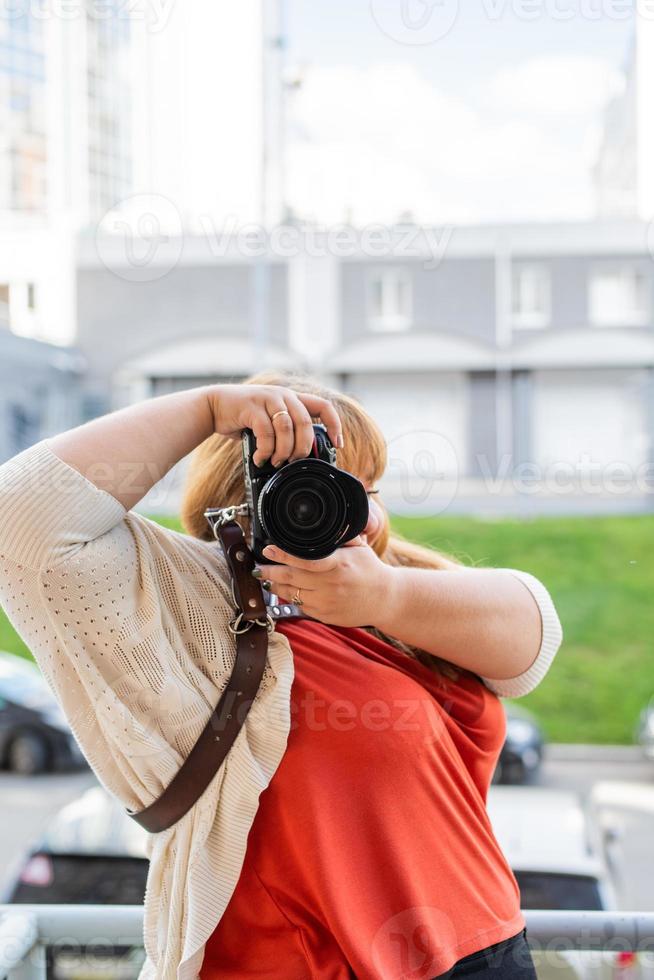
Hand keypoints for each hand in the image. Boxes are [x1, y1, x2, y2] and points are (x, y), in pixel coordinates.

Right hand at [206, 383, 343, 466]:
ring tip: (274, 461)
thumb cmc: (244, 419)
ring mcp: (268, 398)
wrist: (215, 407)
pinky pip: (266, 432)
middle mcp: (284, 395)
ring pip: (287, 429)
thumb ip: (286, 433)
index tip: (337, 444)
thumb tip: (301, 457)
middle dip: (303, 448)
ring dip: (283, 451)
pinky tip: (260, 458)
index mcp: (293, 398)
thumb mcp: (270, 423)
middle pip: (306, 423)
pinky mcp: (252, 405)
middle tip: (293, 461)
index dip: (335, 425)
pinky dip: (265, 450)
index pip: (324, 406)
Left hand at [254, 534, 395, 627]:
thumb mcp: (360, 548)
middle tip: (258, 565)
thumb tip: (328, 519)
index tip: (269, 550)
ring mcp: (327, 602)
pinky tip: (282, 589)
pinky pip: (300, 606)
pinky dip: (289, 596)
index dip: (285, 555)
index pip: (306, 560)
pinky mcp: (324, 615)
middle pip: (293, 578)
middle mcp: (331, 584)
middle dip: (270, 571)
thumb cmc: (371, 570)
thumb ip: (342, 536)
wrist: (385, 599)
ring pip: (292, 593)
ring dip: (275, 584)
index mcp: (339, 564)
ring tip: (265, 576)